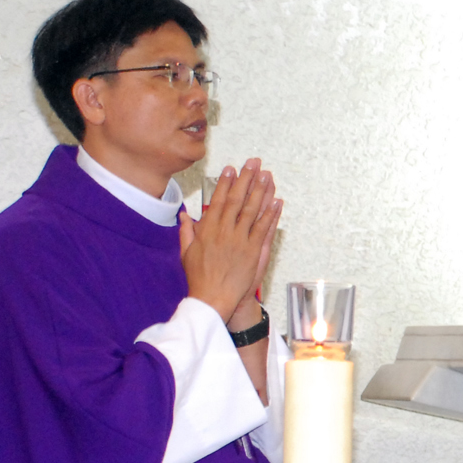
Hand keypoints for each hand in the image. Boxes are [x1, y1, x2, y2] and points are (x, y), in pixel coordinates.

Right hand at [180, 159, 279, 323]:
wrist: (212, 299)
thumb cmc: (199, 278)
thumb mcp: (185, 253)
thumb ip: (186, 232)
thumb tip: (184, 216)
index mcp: (208, 230)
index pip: (218, 200)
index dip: (226, 183)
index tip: (231, 168)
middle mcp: (225, 231)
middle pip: (238, 199)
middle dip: (246, 179)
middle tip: (254, 162)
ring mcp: (241, 240)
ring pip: (253, 210)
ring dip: (261, 190)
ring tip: (267, 175)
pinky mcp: (253, 251)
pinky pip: (264, 228)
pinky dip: (271, 214)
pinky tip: (277, 200)